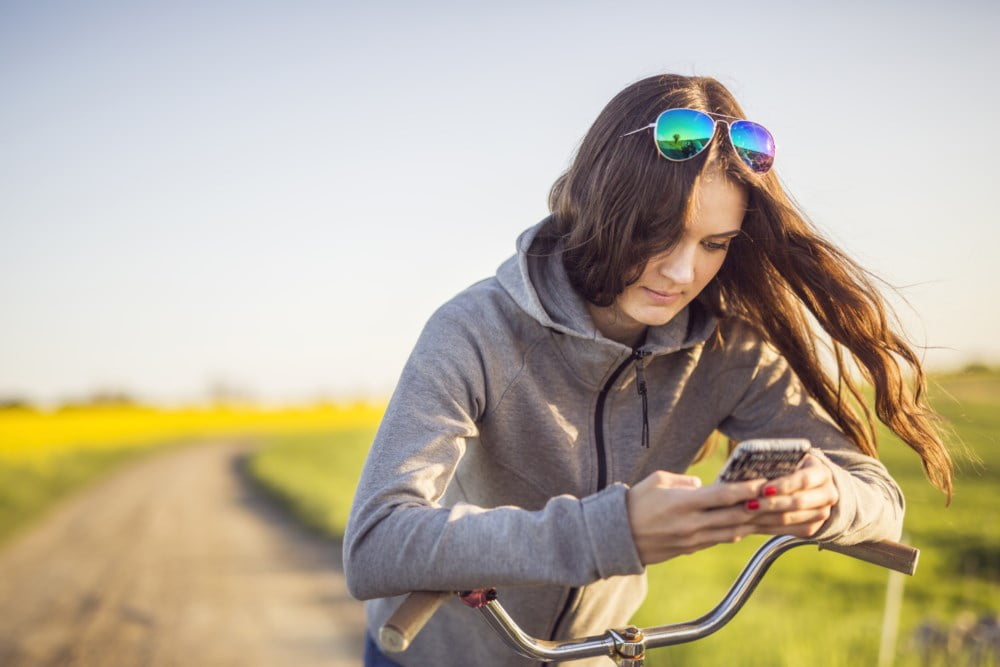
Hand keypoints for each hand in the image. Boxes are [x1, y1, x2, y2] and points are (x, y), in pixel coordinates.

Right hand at [626, 470, 765, 564]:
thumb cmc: (635, 502)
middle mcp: (690, 523)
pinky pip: (717, 540)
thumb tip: (702, 484)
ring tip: (769, 516)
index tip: (765, 484)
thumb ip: (683, 480)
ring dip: (751, 524)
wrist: (615, 536)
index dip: (746, 491)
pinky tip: (746, 526)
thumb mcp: (656, 481)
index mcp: (682, 502)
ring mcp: (691, 539)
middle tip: (779, 501)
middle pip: (733, 516)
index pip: (722, 496)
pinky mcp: (689, 549)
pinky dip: (734, 533)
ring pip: (730, 532)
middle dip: (758, 509)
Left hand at [743, 454, 839, 536]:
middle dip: (771, 504)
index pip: (804, 480)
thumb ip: (776, 464)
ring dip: (766, 517)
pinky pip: (790, 530)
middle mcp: (828, 494)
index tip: (763, 489)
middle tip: (748, 504)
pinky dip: (769, 527)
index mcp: (822, 473)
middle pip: (798, 502)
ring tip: (747, 513)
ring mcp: (822, 513)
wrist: (811, 485)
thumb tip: (750, 468)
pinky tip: (752, 523)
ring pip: (792, 518)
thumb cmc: (792, 466)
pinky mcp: (813, 527)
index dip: (783, 485)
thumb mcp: (788, 460)